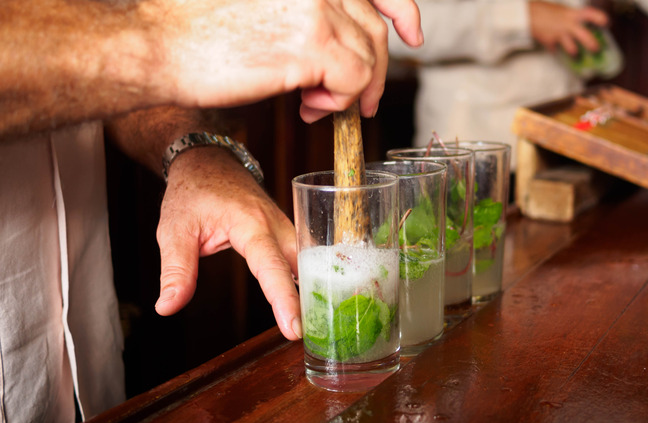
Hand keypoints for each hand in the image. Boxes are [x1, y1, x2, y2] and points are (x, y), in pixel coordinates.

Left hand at [154, 146, 301, 340]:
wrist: (208, 162)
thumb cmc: (192, 192)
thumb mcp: (174, 229)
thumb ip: (175, 270)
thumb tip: (168, 307)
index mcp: (250, 223)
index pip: (271, 266)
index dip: (283, 299)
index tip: (294, 328)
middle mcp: (276, 225)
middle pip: (302, 267)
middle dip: (310, 300)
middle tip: (312, 336)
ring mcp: (287, 228)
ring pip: (309, 263)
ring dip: (315, 291)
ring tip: (320, 326)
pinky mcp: (288, 233)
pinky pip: (305, 259)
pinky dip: (311, 280)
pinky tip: (315, 303)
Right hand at [157, 0, 421, 121]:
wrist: (156, 45)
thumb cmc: (197, 28)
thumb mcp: (263, 3)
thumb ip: (306, 9)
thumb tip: (347, 35)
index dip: (401, 10)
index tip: (411, 35)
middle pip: (373, 27)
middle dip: (373, 70)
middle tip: (358, 100)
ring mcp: (317, 5)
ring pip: (367, 58)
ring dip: (349, 90)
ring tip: (315, 105)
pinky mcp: (312, 41)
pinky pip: (353, 79)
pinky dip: (339, 102)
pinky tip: (309, 108)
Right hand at [528, 2, 608, 54]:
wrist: (528, 15)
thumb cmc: (546, 11)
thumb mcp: (563, 11)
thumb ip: (573, 18)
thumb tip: (583, 26)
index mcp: (573, 14)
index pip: (591, 14)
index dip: (600, 19)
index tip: (607, 23)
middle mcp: (568, 24)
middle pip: (585, 36)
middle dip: (592, 44)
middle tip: (596, 49)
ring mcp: (559, 34)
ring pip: (572, 48)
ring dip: (574, 52)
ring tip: (576, 55)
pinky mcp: (550, 42)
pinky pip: (555, 49)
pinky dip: (555, 50)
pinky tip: (555, 49)